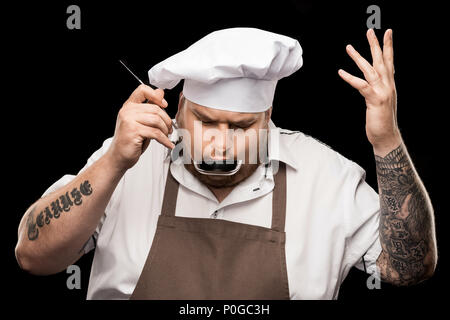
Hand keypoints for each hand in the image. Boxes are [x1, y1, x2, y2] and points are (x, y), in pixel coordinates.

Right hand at [105, 84, 174, 171]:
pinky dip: (165, 140)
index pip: (142, 90)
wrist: (119, 157)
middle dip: (166, 120)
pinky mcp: (133, 131)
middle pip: (155, 108)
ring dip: (165, 130)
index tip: (164, 104)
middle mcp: (127, 111)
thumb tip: (160, 92)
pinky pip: (156, 133)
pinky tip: (167, 144)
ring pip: (157, 120)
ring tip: (166, 136)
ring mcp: (129, 120)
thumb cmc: (131, 140)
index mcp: (129, 106)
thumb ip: (149, 107)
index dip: (156, 95)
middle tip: (169, 129)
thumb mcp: (141, 121)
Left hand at [338, 29, 401, 155]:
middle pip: (382, 60)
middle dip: (376, 45)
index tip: (387, 32)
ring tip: (348, 47)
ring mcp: (383, 91)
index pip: (390, 61)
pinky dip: (350, 78)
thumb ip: (379, 89)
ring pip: (370, 69)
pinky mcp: (375, 99)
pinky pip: (361, 85)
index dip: (388, 46)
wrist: (387, 136)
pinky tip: (340, 72)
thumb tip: (374, 83)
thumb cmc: (382, 120)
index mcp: (390, 84)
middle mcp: (388, 85)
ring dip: (359, 57)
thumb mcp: (382, 101)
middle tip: (370, 30)